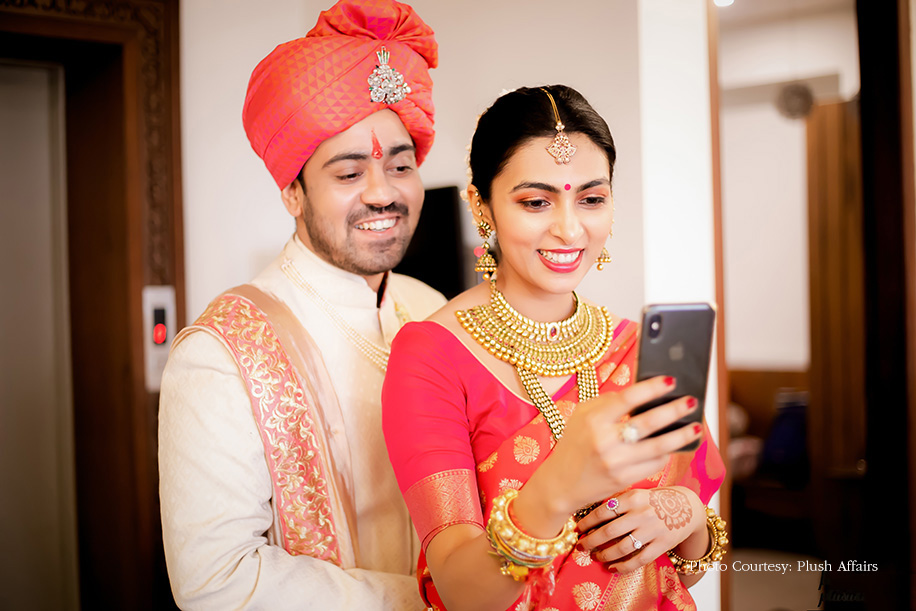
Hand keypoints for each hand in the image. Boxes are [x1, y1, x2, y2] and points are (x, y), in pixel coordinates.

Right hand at [512, 377, 702, 536]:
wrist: (561, 483)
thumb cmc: (575, 443)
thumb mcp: (581, 415)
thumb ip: (608, 402)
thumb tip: (644, 391)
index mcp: (593, 420)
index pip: (627, 399)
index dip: (651, 388)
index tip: (671, 381)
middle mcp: (604, 441)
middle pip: (648, 423)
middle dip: (674, 411)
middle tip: (692, 401)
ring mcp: (616, 463)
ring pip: (658, 447)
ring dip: (681, 436)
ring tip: (696, 427)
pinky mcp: (624, 480)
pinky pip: (654, 464)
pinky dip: (667, 454)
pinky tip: (675, 446)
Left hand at [575, 486, 706, 572]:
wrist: (686, 506)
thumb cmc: (653, 500)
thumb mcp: (636, 493)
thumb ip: (617, 501)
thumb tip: (589, 514)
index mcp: (632, 497)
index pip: (603, 511)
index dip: (587, 522)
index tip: (578, 528)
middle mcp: (641, 513)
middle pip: (609, 531)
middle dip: (591, 540)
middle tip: (581, 545)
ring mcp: (652, 530)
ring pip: (622, 547)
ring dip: (605, 555)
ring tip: (596, 556)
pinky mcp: (662, 544)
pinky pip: (639, 559)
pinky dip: (623, 566)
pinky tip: (612, 567)